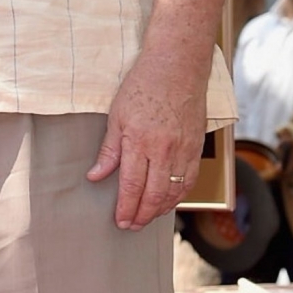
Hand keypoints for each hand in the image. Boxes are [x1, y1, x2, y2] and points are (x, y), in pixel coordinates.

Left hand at [87, 51, 207, 229]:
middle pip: (154, 194)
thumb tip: (95, 176)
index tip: (120, 221)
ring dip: (161, 209)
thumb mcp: (116, 116)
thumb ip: (109, 151)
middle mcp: (164, 149)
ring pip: (174, 191)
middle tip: (132, 226)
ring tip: (148, 217)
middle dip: (142, 215)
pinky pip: (190, 179)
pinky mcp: (197, 146)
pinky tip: (170, 201)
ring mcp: (184, 149)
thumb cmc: (143, 86)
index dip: (126, 208)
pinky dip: (180, 195)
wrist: (177, 66)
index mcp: (140, 142)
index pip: (132, 186)